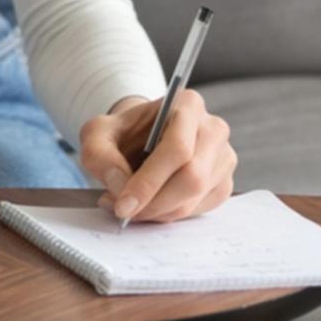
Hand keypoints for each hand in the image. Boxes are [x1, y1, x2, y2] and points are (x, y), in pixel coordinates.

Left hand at [76, 88, 236, 224]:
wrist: (140, 139)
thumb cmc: (122, 133)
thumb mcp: (97, 134)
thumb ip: (101, 156)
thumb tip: (121, 186)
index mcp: (187, 104)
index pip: (177, 148)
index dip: (149, 182)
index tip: (124, 206)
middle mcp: (213, 128)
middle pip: (192, 177)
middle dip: (154, 203)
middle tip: (124, 212)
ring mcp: (223, 157)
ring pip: (196, 197)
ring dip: (160, 211)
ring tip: (130, 206)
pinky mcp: (223, 183)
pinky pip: (200, 210)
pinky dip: (171, 215)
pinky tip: (151, 205)